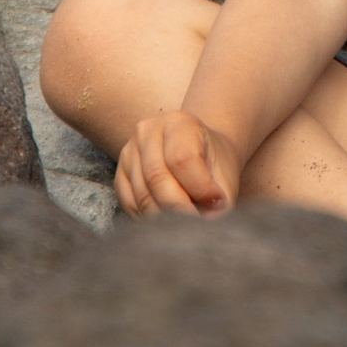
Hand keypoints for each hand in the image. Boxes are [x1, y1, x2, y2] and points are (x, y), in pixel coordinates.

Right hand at [115, 109, 244, 217]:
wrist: (199, 154)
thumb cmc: (214, 165)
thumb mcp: (226, 176)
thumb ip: (220, 200)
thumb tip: (206, 225)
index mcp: (179, 122)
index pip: (182, 159)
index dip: (199, 188)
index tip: (216, 204)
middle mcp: (148, 131)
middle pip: (157, 179)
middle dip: (179, 209)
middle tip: (197, 223)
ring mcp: (129, 150)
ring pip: (142, 196)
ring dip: (164, 218)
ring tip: (185, 222)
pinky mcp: (120, 173)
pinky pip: (129, 204)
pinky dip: (148, 219)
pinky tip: (167, 221)